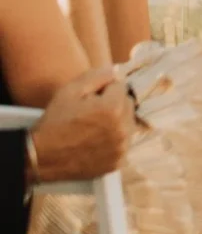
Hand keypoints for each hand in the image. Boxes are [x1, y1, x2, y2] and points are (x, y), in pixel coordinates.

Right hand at [28, 66, 133, 183]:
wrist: (41, 158)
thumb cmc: (55, 122)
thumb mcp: (70, 90)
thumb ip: (97, 75)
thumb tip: (116, 71)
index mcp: (113, 108)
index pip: (120, 86)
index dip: (104, 90)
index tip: (89, 99)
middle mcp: (123, 129)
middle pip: (128, 104)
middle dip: (114, 104)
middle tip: (91, 112)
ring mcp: (121, 148)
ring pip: (128, 123)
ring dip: (117, 122)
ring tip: (94, 127)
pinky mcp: (117, 163)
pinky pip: (124, 143)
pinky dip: (115, 140)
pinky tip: (97, 141)